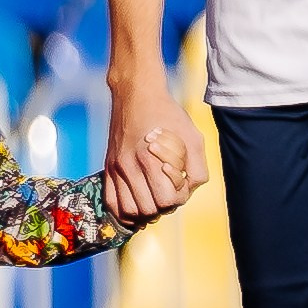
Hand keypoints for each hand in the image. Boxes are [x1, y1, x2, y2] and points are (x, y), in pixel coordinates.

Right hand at [104, 81, 207, 220]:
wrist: (136, 95)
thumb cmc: (168, 115)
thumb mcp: (193, 138)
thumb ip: (198, 170)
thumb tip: (187, 193)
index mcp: (151, 159)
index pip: (166, 200)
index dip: (179, 197)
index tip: (181, 184)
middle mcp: (129, 166)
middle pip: (147, 209)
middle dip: (163, 205)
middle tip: (169, 191)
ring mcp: (116, 168)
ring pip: (128, 211)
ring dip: (145, 211)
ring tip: (155, 198)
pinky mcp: (109, 168)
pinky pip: (111, 202)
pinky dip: (125, 212)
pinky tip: (138, 206)